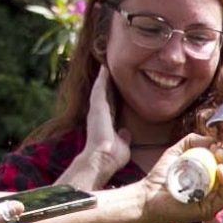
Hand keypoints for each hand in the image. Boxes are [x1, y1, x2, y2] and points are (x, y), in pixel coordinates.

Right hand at [64, 70, 130, 189]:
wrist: (103, 158)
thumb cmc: (113, 156)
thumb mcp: (122, 144)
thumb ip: (123, 137)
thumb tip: (126, 133)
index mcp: (106, 122)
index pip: (110, 105)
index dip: (112, 95)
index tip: (115, 86)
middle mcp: (99, 114)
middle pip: (103, 94)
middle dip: (106, 83)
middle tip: (108, 69)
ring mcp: (96, 110)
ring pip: (100, 89)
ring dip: (103, 77)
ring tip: (105, 64)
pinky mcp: (96, 107)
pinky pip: (99, 88)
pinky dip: (101, 78)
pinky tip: (104, 68)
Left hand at [137, 131, 222, 222]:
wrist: (148, 195)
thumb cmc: (162, 175)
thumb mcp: (178, 150)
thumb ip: (194, 141)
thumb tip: (213, 140)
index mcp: (212, 178)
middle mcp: (215, 190)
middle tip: (220, 150)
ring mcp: (213, 201)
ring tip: (220, 156)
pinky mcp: (209, 210)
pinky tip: (221, 170)